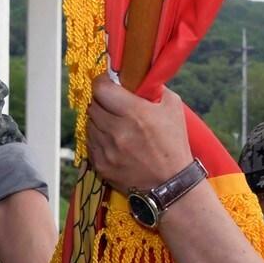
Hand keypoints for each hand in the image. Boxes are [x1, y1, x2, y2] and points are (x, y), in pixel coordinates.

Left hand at [86, 74, 192, 192]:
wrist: (170, 185)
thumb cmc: (174, 145)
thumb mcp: (172, 108)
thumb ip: (154, 89)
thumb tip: (139, 77)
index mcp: (134, 113)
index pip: (101, 88)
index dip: (102, 82)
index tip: (108, 83)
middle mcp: (117, 130)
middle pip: (93, 105)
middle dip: (102, 102)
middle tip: (113, 105)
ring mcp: (106, 149)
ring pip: (90, 124)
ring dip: (99, 121)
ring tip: (114, 125)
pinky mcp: (101, 165)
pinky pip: (90, 143)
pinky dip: (99, 139)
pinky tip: (113, 141)